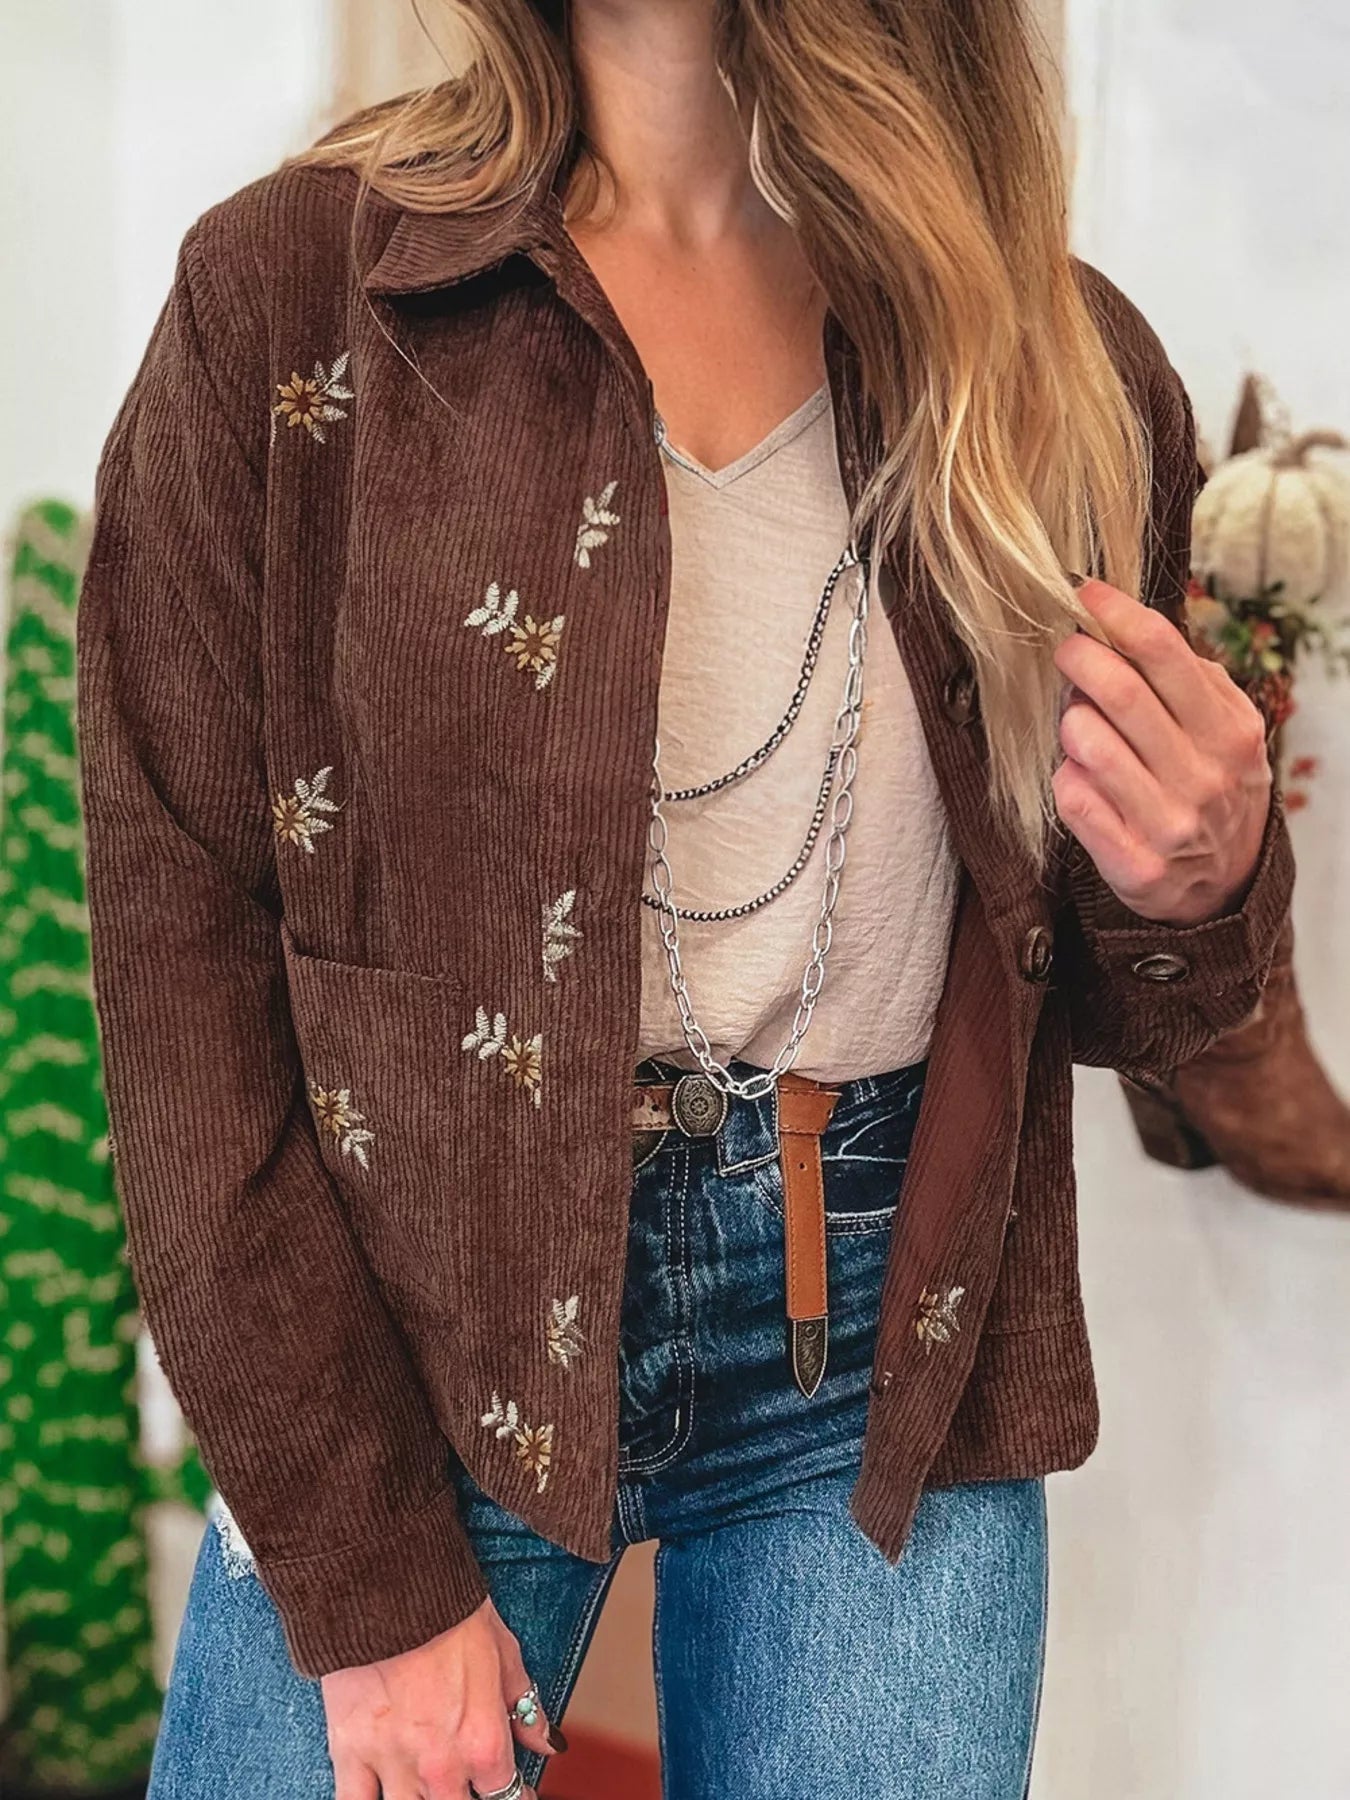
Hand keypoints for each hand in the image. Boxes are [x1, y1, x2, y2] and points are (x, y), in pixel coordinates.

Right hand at [321, 1596, 559, 1799]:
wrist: (389, 1587)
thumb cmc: (448, 1612)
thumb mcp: (504, 1653)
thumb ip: (524, 1705)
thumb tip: (545, 1740)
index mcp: (484, 1742)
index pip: (505, 1796)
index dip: (513, 1795)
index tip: (513, 1791)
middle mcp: (441, 1765)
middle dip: (465, 1799)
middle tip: (465, 1783)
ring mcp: (393, 1764)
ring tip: (425, 1785)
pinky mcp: (349, 1753)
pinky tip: (381, 1796)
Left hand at [1052, 579, 1271, 925]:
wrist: (1226, 886)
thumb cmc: (1212, 789)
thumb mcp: (1226, 732)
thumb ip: (1190, 682)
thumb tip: (1128, 627)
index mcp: (1229, 731)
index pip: (1164, 653)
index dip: (1115, 614)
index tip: (1083, 593)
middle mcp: (1203, 776)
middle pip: (1120, 692)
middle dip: (1078, 658)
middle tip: (1064, 649)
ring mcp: (1169, 823)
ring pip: (1088, 745)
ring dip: (1070, 723)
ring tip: (1079, 724)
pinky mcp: (1134, 864)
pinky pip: (1072, 799)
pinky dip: (1065, 776)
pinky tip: (1079, 776)